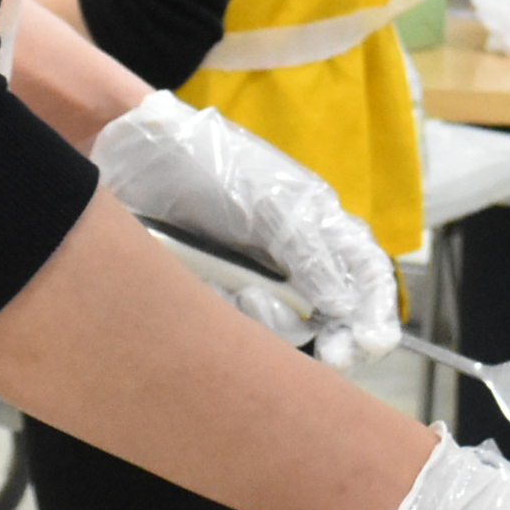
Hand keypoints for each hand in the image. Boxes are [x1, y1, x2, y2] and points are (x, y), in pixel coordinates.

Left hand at [93, 91, 399, 362]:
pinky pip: (235, 329)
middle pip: (332, 318)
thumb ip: (312, 250)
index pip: (366, 278)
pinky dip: (233, 319)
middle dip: (336, 338)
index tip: (369, 343)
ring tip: (251, 299)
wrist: (134, 156)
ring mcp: (254, 283)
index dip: (375, 314)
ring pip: (285, 331)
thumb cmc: (210, 163)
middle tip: (334, 354)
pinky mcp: (213, 298)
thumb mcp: (272, 200)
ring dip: (276, 324)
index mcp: (319, 229)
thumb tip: (345, 304)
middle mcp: (293, 262)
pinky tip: (222, 296)